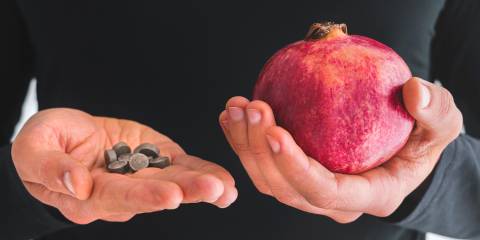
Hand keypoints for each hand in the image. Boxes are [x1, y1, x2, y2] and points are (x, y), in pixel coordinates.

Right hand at [12, 108, 236, 223]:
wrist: (67, 138)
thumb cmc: (45, 144)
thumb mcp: (34, 148)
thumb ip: (51, 168)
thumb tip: (79, 184)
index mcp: (88, 196)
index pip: (116, 198)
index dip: (143, 197)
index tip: (170, 195)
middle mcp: (121, 193)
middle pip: (154, 195)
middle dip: (185, 192)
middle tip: (212, 189)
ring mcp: (142, 178)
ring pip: (174, 184)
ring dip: (202, 186)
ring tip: (226, 188)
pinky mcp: (157, 161)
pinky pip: (182, 169)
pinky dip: (204, 173)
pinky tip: (226, 182)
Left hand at [219, 77, 461, 222]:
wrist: (403, 152)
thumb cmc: (422, 143)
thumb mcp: (442, 126)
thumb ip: (436, 112)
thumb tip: (414, 92)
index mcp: (367, 195)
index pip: (324, 192)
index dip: (296, 168)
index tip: (274, 132)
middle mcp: (332, 202)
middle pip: (285, 188)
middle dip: (260, 150)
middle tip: (252, 107)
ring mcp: (310, 192)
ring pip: (267, 180)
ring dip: (244, 145)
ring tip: (235, 108)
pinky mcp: (295, 176)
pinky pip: (262, 166)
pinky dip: (243, 142)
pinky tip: (232, 116)